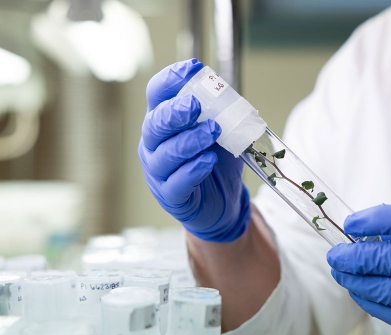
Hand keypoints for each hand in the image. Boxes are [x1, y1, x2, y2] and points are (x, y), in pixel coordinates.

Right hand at [139, 59, 250, 241]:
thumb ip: (220, 112)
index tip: (194, 68)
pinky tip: (208, 160)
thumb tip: (228, 91)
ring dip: (190, 140)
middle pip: (154, 124)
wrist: (223, 202)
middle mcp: (154, 144)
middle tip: (196, 105)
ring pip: (165, 154)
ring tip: (213, 132)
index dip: (171, 79)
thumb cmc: (215, 161)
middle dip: (174, 112)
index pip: (157, 94)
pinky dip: (193, 170)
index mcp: (163, 121)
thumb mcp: (221, 131)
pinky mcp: (171, 195)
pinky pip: (176, 182)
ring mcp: (159, 171)